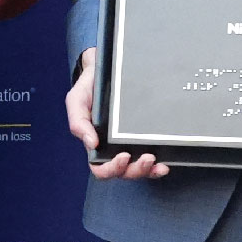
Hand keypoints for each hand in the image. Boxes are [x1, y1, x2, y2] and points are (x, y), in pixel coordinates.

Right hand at [66, 49, 167, 180]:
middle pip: (124, 172)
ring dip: (149, 171)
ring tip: (157, 162)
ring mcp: (130, 143)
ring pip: (138, 169)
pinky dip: (158, 166)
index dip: (112, 168)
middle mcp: (113, 147)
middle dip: (136, 170)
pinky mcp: (143, 137)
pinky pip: (152, 159)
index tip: (124, 155)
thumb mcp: (77, 100)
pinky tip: (165, 162)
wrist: (106, 68)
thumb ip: (78, 121)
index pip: (101, 167)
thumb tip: (91, 143)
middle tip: (147, 157)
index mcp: (95, 142)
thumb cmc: (90, 87)